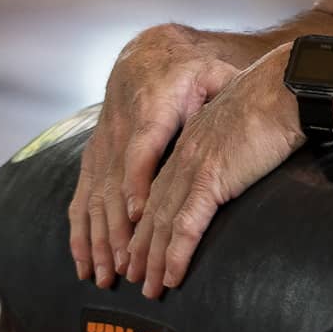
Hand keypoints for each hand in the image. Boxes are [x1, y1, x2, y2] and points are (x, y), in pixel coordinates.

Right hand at [68, 25, 239, 287]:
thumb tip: (252, 97)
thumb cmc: (188, 68)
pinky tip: (82, 262)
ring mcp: (102, 145)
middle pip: (114, 184)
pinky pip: (81, 197)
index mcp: (152, 109)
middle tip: (127, 268)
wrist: (146, 55)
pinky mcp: (94, 156)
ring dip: (98, 240)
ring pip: (94, 197)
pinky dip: (80, 232)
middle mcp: (120, 130)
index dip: (138, 181)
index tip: (140, 214)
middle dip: (117, 230)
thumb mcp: (211, 71)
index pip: (141, 149)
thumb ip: (228, 87)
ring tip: (105, 276)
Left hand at [123, 45, 302, 297]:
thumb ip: (238, 139)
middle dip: (141, 246)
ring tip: (149, 288)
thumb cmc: (281, 100)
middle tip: (133, 276)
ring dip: (153, 260)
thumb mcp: (248, 118)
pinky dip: (176, 255)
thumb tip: (246, 153)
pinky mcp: (212, 179)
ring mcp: (196, 166)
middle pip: (155, 209)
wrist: (290, 90)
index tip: (143, 242)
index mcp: (194, 139)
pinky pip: (187, 225)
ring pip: (164, 223)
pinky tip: (172, 278)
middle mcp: (187, 154)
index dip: (149, 217)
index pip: (162, 186)